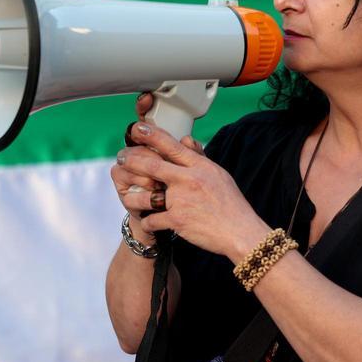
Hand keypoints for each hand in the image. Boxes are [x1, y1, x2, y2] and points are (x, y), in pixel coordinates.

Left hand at [117, 120, 269, 260]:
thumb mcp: (219, 175)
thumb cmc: (231, 204)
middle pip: (153, 165)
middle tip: (121, 158)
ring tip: (127, 196)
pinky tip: (147, 222)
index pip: (172, 146)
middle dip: (132, 160)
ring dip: (133, 196)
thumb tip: (186, 140)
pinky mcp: (178, 220)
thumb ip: (199, 158)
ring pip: (145, 195)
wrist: (241, 233)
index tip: (136, 129)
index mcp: (200, 167)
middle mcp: (189, 180)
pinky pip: (152, 219)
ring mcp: (182, 200)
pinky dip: (148, 222)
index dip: (151, 135)